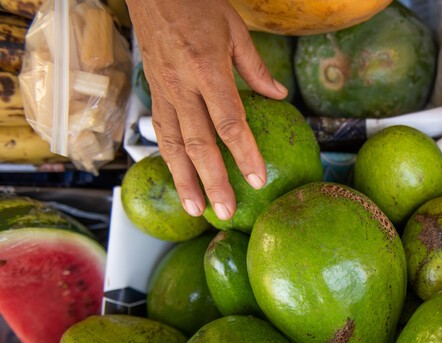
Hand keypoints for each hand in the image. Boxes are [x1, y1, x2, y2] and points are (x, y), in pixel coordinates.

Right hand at [126, 0, 287, 219]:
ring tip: (196, 209)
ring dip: (184, 180)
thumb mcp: (234, 29)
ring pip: (172, 144)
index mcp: (207, 68)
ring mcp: (163, 90)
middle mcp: (181, 85)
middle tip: (224, 212)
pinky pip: (161, 131)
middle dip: (212, 181)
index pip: (229, 122)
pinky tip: (180, 179)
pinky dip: (169, 159)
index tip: (256, 179)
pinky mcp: (152, 91)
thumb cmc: (196, 3)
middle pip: (198, 143)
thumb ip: (255, 67)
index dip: (244, 154)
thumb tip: (278, 95)